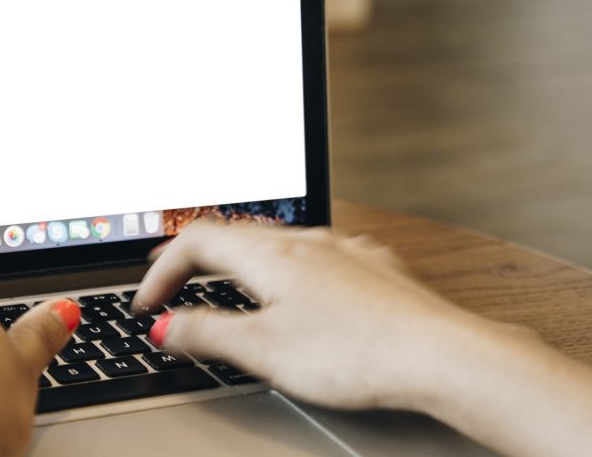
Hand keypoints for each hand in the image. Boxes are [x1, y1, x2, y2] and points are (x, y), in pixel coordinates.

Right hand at [133, 221, 512, 409]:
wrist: (443, 355)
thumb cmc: (358, 351)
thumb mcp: (264, 349)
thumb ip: (208, 333)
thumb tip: (166, 326)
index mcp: (270, 254)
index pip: (195, 242)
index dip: (161, 270)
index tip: (148, 303)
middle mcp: (305, 241)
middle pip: (233, 235)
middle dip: (193, 258)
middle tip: (169, 278)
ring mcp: (342, 251)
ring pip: (274, 243)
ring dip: (238, 262)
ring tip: (224, 281)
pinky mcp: (371, 269)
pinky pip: (314, 256)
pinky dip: (284, 270)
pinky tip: (298, 289)